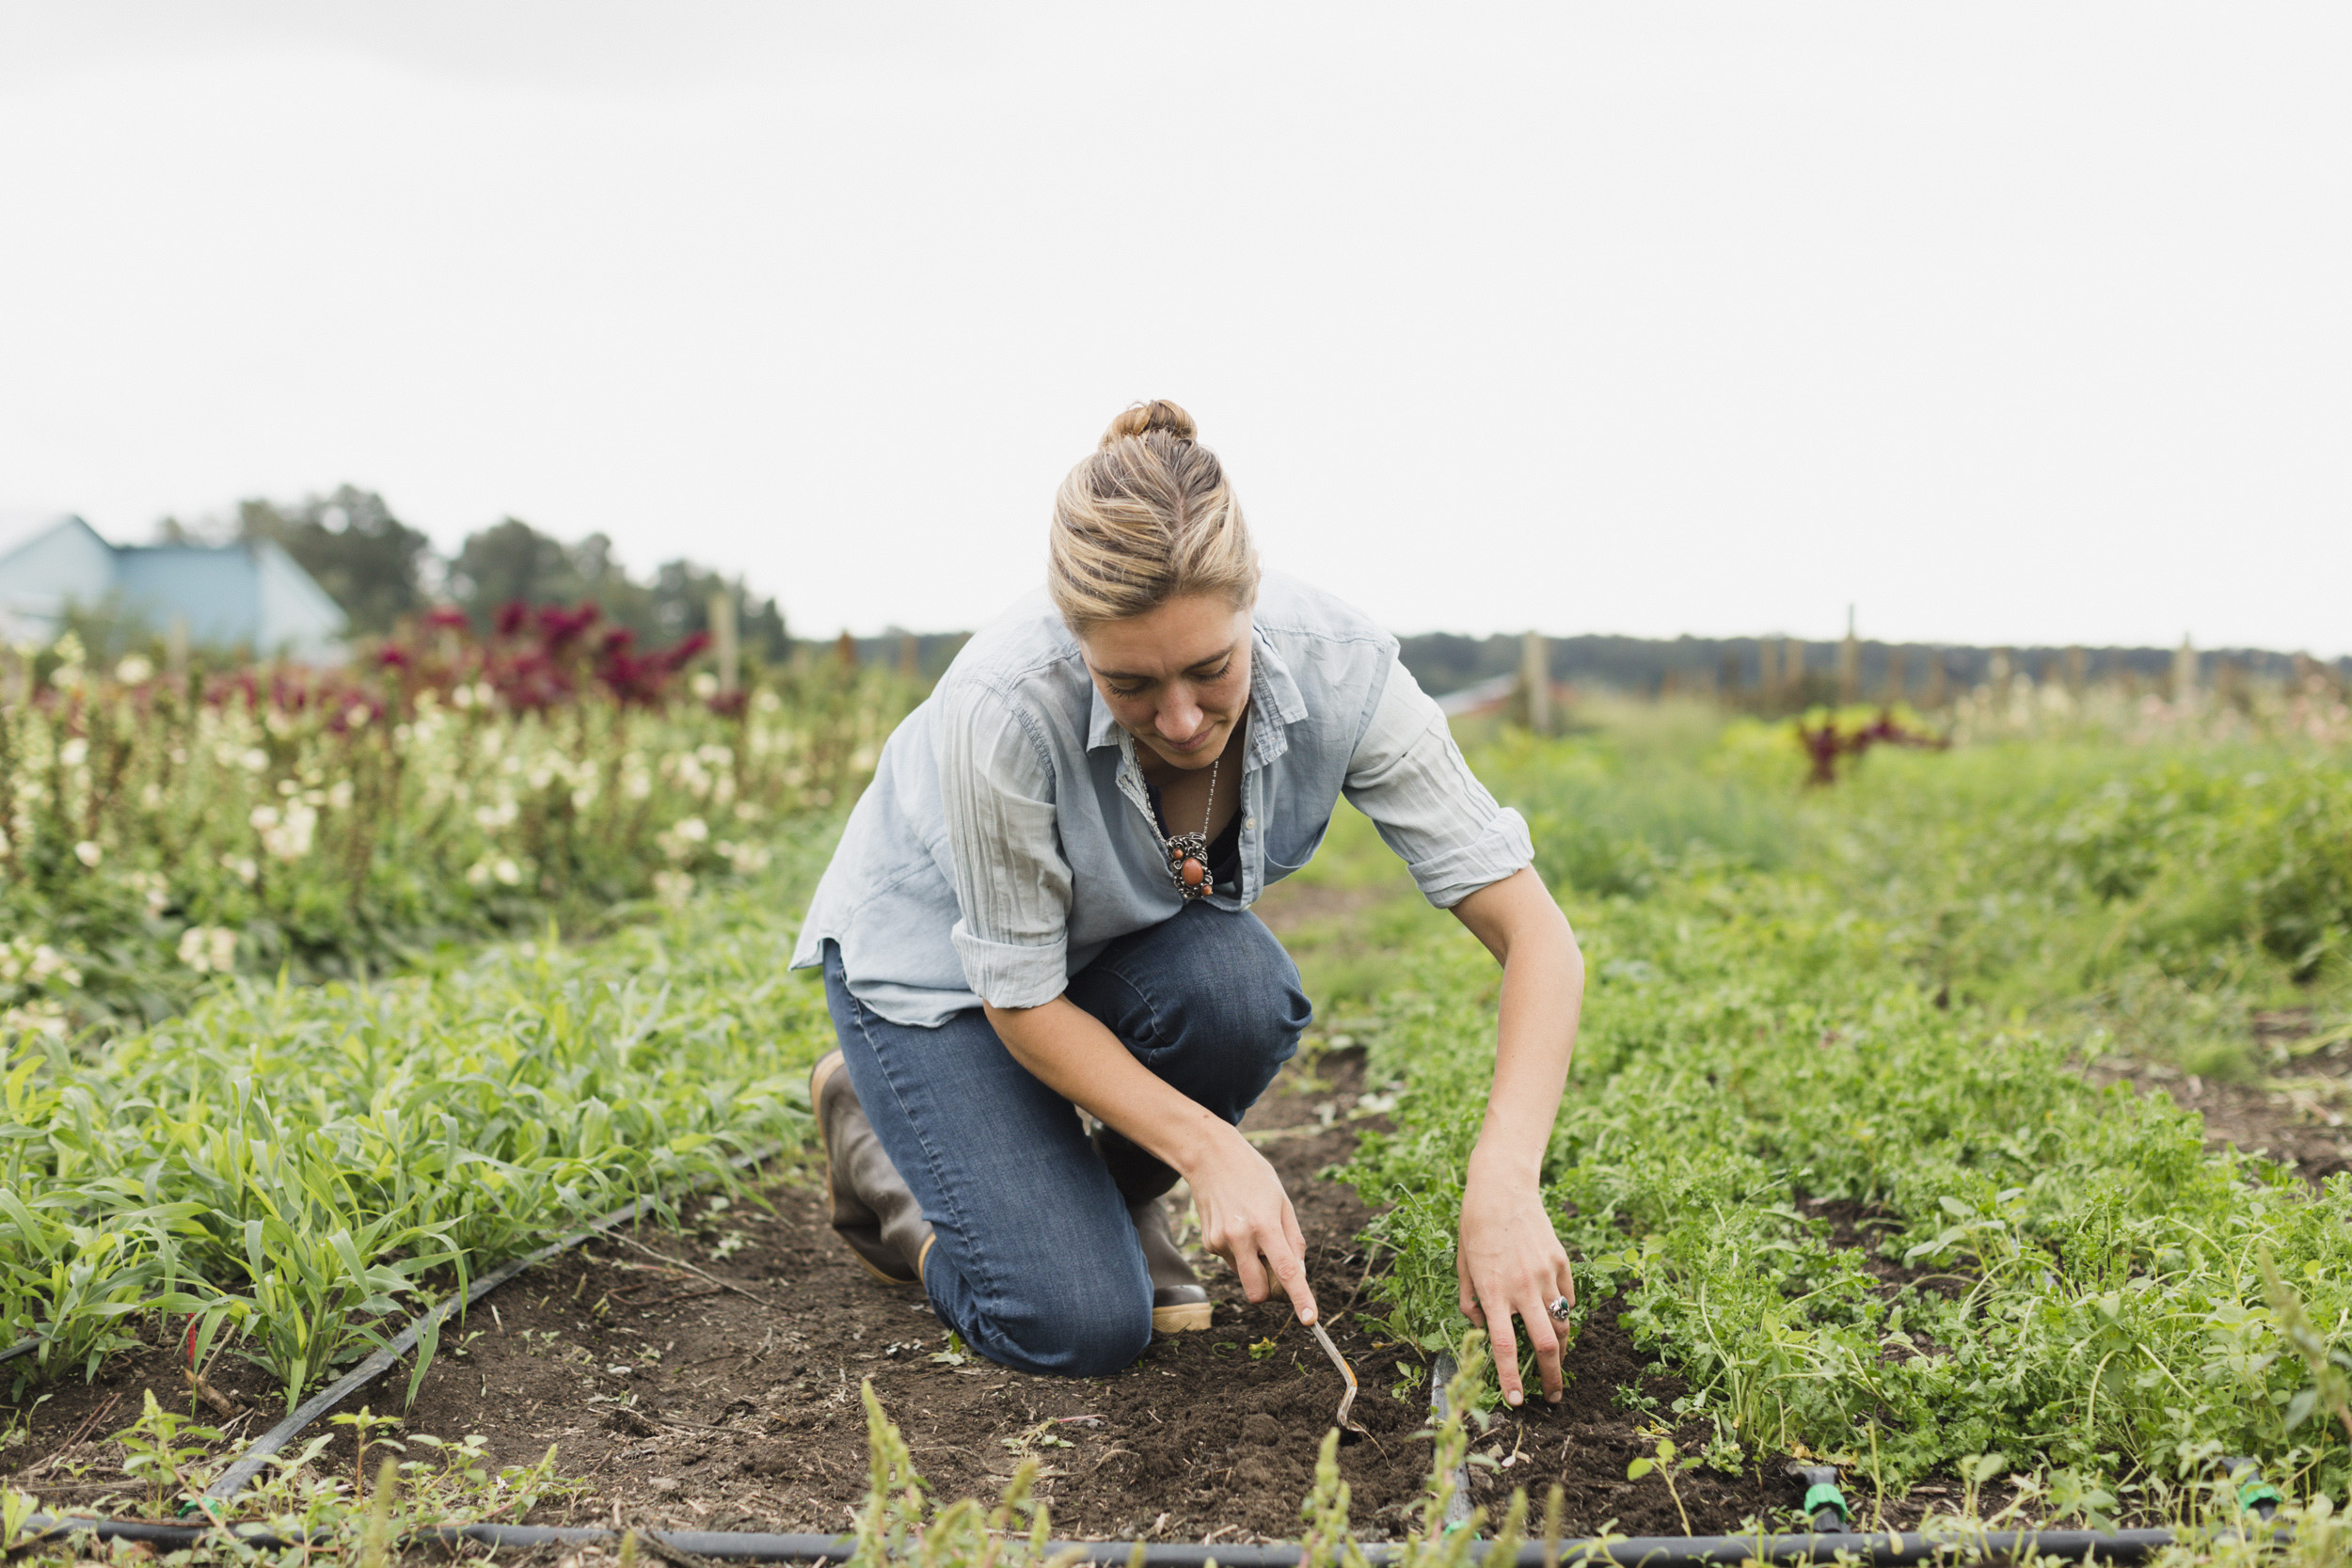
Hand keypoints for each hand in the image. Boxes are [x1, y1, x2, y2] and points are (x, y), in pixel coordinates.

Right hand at [1184, 1123, 1318, 1324]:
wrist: (1210, 1156)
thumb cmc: (1254, 1176)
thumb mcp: (1283, 1201)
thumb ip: (1293, 1240)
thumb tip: (1298, 1274)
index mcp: (1265, 1225)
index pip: (1286, 1271)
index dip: (1301, 1298)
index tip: (1310, 1320)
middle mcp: (1240, 1237)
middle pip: (1258, 1293)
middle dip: (1271, 1292)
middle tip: (1277, 1269)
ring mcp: (1220, 1242)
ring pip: (1245, 1277)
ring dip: (1254, 1266)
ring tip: (1253, 1230)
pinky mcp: (1209, 1244)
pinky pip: (1232, 1263)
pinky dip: (1240, 1253)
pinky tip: (1236, 1225)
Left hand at [1456, 1148, 1573, 1405]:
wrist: (1503, 1187)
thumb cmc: (1474, 1225)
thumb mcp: (1461, 1264)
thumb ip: (1470, 1300)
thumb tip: (1480, 1327)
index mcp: (1493, 1291)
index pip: (1506, 1347)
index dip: (1511, 1378)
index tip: (1518, 1401)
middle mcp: (1522, 1287)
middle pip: (1548, 1345)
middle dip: (1552, 1378)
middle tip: (1552, 1397)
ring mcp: (1546, 1274)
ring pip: (1563, 1323)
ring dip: (1561, 1348)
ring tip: (1555, 1360)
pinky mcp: (1561, 1262)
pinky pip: (1567, 1298)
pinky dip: (1563, 1312)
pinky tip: (1555, 1315)